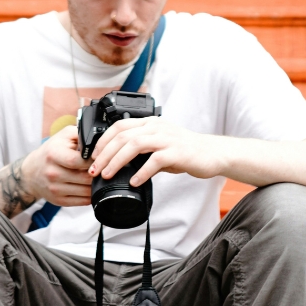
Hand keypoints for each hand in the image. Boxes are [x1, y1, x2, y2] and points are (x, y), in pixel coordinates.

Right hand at [21, 123, 92, 205]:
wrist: (32, 172)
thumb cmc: (51, 152)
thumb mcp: (63, 136)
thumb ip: (81, 134)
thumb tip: (99, 140)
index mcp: (53, 154)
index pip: (77, 161)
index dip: (92, 160)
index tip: (100, 158)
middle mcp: (52, 173)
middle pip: (84, 178)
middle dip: (98, 174)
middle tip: (105, 169)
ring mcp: (55, 189)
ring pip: (85, 191)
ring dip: (96, 185)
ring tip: (100, 178)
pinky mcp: (59, 200)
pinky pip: (82, 201)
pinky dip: (91, 196)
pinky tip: (92, 188)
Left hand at [88, 117, 222, 186]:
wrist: (212, 153)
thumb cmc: (184, 151)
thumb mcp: (159, 146)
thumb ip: (140, 152)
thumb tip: (118, 164)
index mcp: (149, 123)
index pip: (118, 126)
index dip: (103, 141)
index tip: (93, 157)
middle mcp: (156, 127)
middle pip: (122, 136)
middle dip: (104, 154)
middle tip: (95, 170)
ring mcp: (166, 138)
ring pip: (134, 145)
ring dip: (117, 161)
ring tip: (108, 174)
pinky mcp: (176, 152)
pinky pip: (154, 161)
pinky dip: (141, 172)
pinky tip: (134, 182)